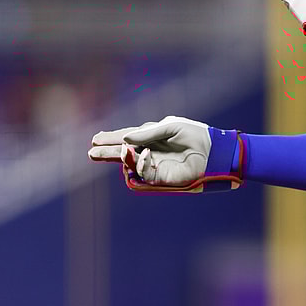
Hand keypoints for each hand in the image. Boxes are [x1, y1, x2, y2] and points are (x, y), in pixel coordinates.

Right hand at [89, 116, 242, 192]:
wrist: (213, 151)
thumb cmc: (194, 135)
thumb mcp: (170, 127)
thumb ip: (147, 133)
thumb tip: (125, 139)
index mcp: (152, 137)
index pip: (127, 138)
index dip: (112, 138)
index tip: (96, 138)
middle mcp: (150, 151)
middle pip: (123, 153)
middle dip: (107, 152)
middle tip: (92, 152)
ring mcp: (154, 165)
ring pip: (130, 166)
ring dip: (122, 158)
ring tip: (118, 151)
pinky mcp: (161, 178)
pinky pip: (143, 174)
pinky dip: (140, 165)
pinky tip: (144, 155)